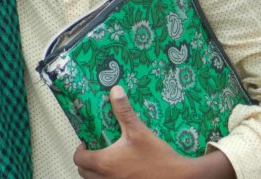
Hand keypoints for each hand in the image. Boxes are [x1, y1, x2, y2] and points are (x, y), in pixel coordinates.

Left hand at [73, 86, 233, 178]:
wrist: (181, 178)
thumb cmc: (158, 156)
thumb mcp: (138, 130)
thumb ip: (124, 111)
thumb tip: (115, 90)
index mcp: (105, 163)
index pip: (79, 159)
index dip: (80, 150)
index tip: (86, 143)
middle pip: (84, 173)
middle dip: (86, 162)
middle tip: (95, 151)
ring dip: (95, 173)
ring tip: (106, 161)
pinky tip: (121, 171)